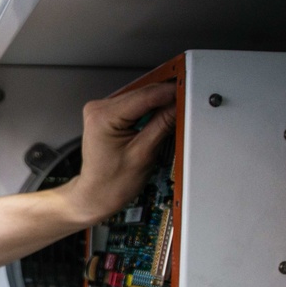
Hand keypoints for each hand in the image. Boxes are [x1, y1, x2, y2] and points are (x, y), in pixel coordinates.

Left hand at [69, 82, 175, 225]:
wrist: (96, 195)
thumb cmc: (112, 183)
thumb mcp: (144, 153)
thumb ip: (162, 125)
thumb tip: (178, 105)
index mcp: (102, 117)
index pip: (145, 96)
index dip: (170, 92)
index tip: (189, 92)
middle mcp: (97, 109)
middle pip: (142, 93)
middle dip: (166, 97)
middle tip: (188, 102)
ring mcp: (100, 110)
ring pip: (139, 96)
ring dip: (158, 102)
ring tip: (176, 111)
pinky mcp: (105, 114)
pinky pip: (133, 104)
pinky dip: (148, 108)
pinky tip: (159, 115)